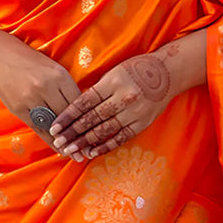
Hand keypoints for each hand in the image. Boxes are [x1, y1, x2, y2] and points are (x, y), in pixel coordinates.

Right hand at [0, 30, 80, 148]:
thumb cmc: (32, 62)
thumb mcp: (54, 68)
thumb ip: (66, 87)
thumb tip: (82, 109)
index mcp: (59, 75)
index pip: (78, 102)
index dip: (86, 118)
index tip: (96, 131)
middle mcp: (46, 87)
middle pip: (66, 115)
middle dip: (78, 132)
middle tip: (89, 147)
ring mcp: (31, 98)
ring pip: (52, 124)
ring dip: (64, 140)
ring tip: (75, 153)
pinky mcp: (18, 108)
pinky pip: (37, 127)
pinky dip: (49, 139)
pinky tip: (57, 148)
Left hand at [49, 53, 173, 160]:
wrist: (168, 72)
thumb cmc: (136, 69)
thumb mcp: (114, 72)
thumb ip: (97, 90)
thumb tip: (75, 108)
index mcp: (112, 82)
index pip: (84, 102)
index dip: (68, 116)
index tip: (55, 126)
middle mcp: (122, 97)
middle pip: (92, 118)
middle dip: (72, 132)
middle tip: (58, 142)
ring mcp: (133, 112)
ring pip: (104, 130)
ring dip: (85, 142)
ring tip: (70, 150)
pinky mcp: (142, 123)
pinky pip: (120, 137)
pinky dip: (105, 146)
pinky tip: (92, 152)